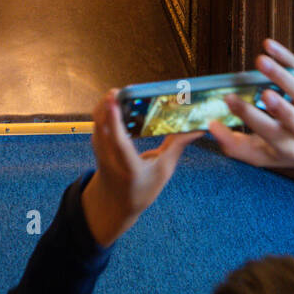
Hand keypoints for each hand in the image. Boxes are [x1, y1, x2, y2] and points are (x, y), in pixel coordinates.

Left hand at [81, 90, 201, 246]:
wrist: (114, 204)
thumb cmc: (142, 188)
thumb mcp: (163, 171)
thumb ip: (177, 146)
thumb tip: (198, 128)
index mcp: (129, 168)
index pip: (119, 142)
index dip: (115, 119)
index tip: (114, 99)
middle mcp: (109, 157)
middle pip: (103, 122)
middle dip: (111, 102)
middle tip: (129, 89)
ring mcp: (98, 149)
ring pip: (97, 118)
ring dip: (109, 102)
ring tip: (127, 92)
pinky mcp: (95, 142)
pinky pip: (98, 119)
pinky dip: (107, 108)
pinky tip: (121, 102)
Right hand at [207, 38, 293, 196]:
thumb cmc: (282, 149)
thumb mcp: (259, 155)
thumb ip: (233, 144)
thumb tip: (211, 125)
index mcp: (289, 147)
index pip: (268, 132)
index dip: (248, 116)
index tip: (228, 99)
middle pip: (293, 118)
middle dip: (280, 107)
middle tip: (265, 94)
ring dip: (281, 75)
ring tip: (261, 61)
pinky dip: (285, 57)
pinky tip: (268, 45)